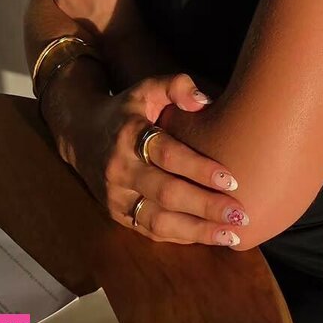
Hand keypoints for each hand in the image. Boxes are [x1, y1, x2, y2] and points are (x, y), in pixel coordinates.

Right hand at [66, 72, 249, 246]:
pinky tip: (210, 236)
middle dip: (205, 206)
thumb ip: (176, 85)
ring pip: (158, 221)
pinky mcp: (118, 214)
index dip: (199, 168)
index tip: (231, 178)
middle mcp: (120, 169)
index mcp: (129, 135)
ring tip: (232, 235)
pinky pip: (151, 231)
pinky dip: (182, 237)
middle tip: (241, 213)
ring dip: (198, 230)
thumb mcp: (147, 87)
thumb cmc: (128, 109)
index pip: (167, 155)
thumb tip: (204, 101)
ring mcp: (117, 196)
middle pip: (166, 193)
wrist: (81, 133)